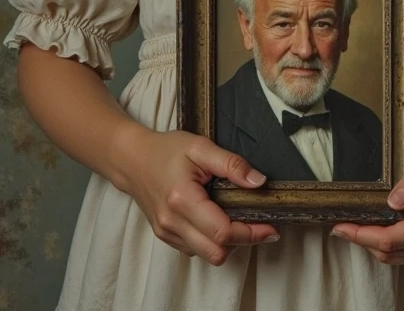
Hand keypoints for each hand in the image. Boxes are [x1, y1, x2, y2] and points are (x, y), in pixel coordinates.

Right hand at [116, 124, 279, 263]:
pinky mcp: (166, 236)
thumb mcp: (200, 146)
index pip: (222, 232)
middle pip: (217, 252)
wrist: (132, 159)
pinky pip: (195, 249)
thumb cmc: (166, 149)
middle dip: (243, 241)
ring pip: (207, 255)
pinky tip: (218, 219)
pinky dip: (211, 240)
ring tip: (239, 219)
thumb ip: (231, 164)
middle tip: (260, 224)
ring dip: (227, 243)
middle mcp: (172, 222)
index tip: (271, 227)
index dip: (251, 233)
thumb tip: (259, 182)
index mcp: (182, 199)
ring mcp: (167, 232)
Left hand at [330, 147, 403, 264]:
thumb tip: (393, 200)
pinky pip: (400, 253)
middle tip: (338, 225)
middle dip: (361, 241)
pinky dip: (382, 243)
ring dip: (370, 244)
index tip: (340, 225)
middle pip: (388, 252)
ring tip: (350, 226)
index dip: (362, 235)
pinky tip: (370, 228)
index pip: (391, 239)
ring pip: (392, 257)